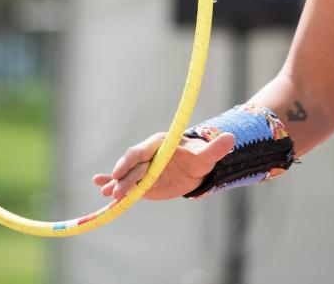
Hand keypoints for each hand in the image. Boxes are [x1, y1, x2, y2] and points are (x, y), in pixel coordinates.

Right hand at [91, 131, 235, 202]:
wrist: (196, 168)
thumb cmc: (200, 157)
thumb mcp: (207, 155)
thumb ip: (215, 148)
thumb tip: (232, 138)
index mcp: (159, 144)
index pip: (140, 151)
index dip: (129, 161)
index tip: (119, 171)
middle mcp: (148, 156)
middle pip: (132, 167)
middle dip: (123, 179)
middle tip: (116, 192)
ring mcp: (144, 170)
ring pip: (127, 177)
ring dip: (116, 185)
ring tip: (107, 195)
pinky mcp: (143, 182)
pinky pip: (127, 184)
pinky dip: (113, 185)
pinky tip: (102, 191)